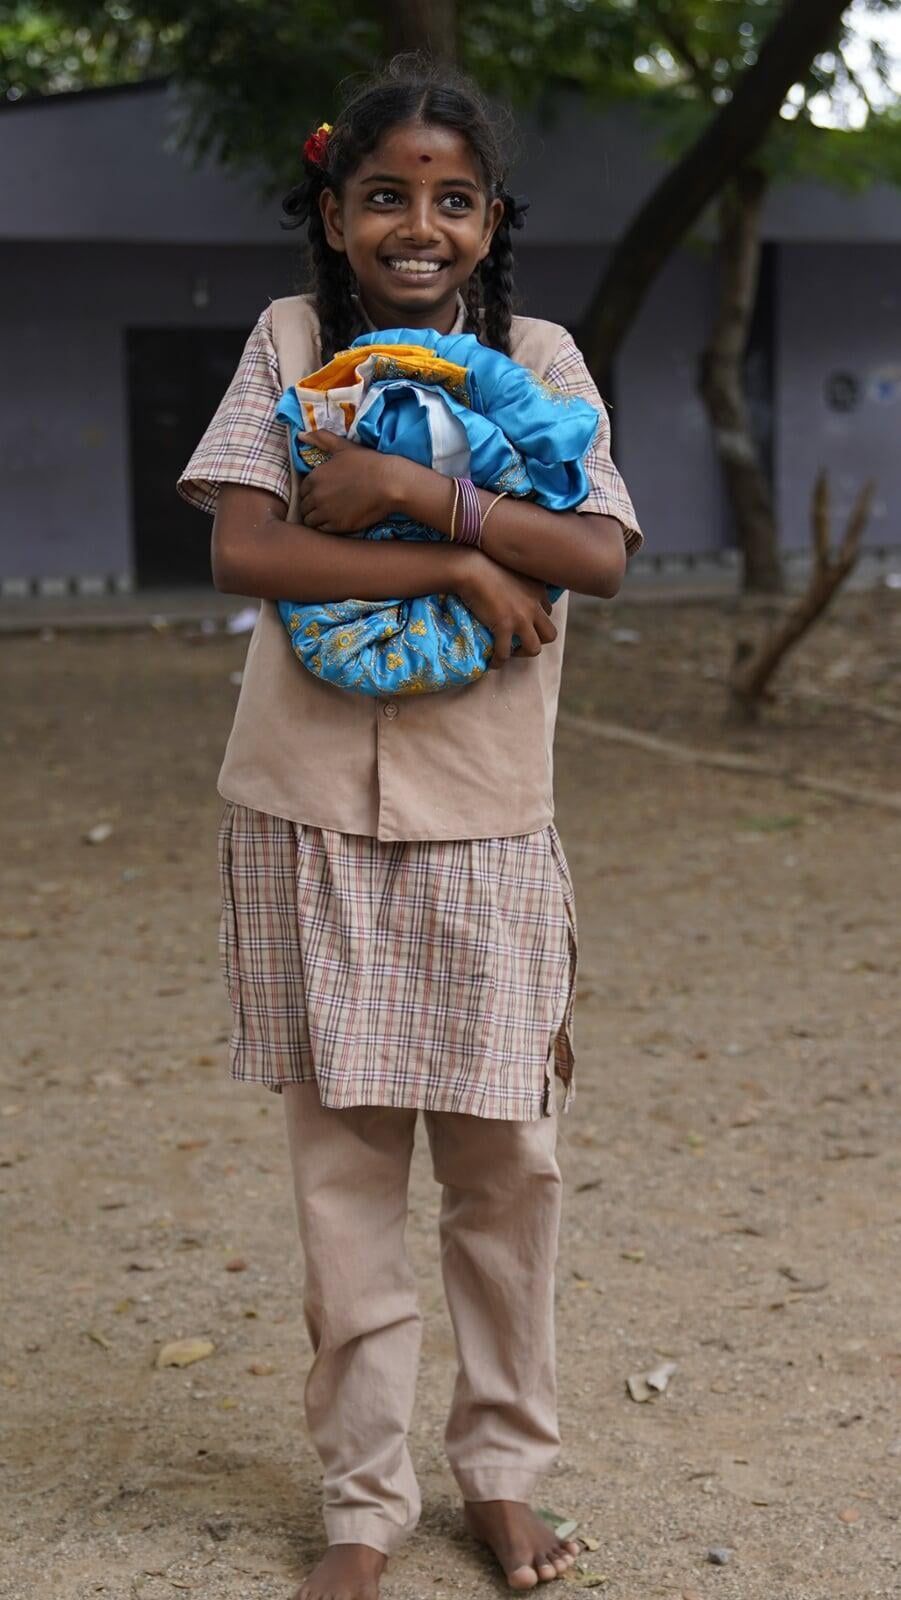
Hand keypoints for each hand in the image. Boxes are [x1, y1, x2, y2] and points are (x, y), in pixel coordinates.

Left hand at [296, 430, 401, 533]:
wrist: (389, 483)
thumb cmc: (368, 463)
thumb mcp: (343, 447)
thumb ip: (321, 439)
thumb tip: (300, 434)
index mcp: (315, 477)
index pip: (303, 490)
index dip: (312, 492)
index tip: (323, 493)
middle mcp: (316, 496)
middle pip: (304, 507)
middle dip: (313, 506)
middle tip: (327, 505)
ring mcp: (326, 513)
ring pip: (310, 521)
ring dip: (317, 519)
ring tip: (331, 515)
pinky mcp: (338, 526)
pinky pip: (322, 531)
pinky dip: (327, 527)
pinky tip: (338, 521)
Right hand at [456, 550, 557, 669]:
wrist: (471, 567)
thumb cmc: (485, 564)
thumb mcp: (512, 569)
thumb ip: (518, 581)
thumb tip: (508, 591)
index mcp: (538, 590)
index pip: (548, 611)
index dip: (537, 620)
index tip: (524, 623)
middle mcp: (534, 605)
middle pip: (550, 634)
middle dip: (538, 641)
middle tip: (521, 641)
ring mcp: (521, 617)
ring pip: (535, 648)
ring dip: (523, 653)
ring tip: (510, 652)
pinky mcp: (504, 626)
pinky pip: (505, 652)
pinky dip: (498, 661)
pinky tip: (492, 662)